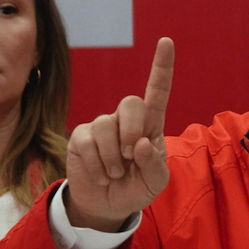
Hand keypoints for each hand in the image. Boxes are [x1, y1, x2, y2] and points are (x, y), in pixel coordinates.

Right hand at [64, 38, 173, 231]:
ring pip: (105, 125)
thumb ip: (153, 164)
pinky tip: (102, 175)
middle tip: (131, 154)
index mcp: (151, 125)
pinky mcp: (81, 137)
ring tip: (116, 173)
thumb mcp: (155, 182)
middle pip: (131, 102)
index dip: (162, 67)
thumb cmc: (137, 187)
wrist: (108, 205)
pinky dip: (97, 165)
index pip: (157, 91)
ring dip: (112, 157)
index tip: (166, 42)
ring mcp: (102, 126)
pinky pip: (87, 142)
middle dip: (131, 129)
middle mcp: (126, 120)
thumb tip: (140, 143)